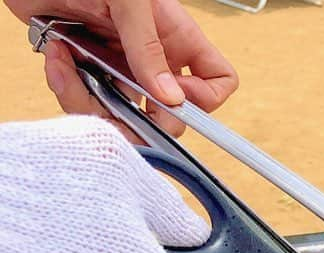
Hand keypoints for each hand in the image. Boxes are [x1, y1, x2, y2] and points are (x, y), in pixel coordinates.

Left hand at [4, 0, 237, 138]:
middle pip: (171, 116)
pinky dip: (68, 89)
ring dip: (93, 103)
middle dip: (144, 121)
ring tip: (67, 67)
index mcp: (177, 39)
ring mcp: (122, 70)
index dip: (203, 98)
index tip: (173, 97)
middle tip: (117, 103)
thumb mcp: (130, 1)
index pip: (218, 81)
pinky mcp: (90, 75)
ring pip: (126, 118)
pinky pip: (88, 105)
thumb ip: (149, 48)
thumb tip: (170, 97)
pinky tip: (56, 59)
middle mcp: (154, 61)